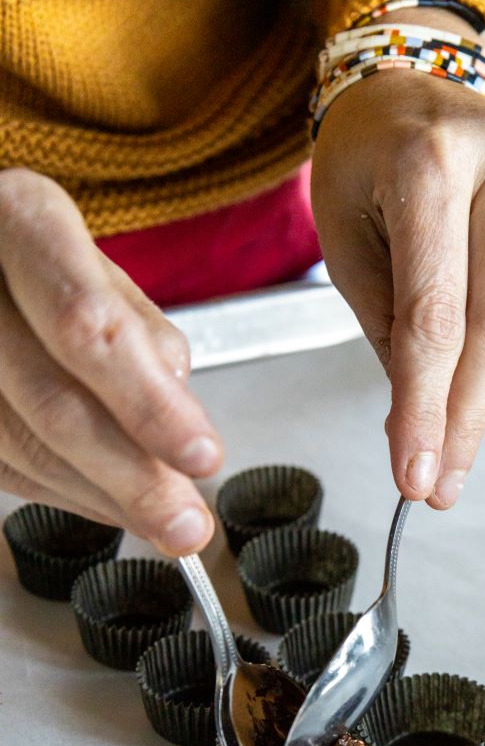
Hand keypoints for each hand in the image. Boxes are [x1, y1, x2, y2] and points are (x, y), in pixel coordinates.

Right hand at [0, 169, 222, 553]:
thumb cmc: (41, 263)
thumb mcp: (100, 269)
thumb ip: (144, 337)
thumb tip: (179, 419)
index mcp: (20, 221)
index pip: (90, 328)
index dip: (150, 404)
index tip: (204, 455)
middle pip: (53, 403)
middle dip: (133, 479)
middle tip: (187, 523)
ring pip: (22, 449)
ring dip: (103, 498)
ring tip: (161, 520)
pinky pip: (5, 467)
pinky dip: (67, 494)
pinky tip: (109, 501)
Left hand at [312, 70, 484, 507]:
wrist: (410, 90)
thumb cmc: (365, 166)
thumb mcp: (345, 245)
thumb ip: (387, 332)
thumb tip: (421, 430)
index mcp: (430, 165)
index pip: (433, 316)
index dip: (425, 409)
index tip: (414, 477)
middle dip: (466, 420)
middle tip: (441, 483)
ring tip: (444, 402)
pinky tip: (474, 342)